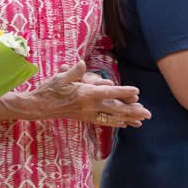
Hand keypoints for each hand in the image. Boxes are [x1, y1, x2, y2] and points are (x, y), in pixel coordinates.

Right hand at [24, 62, 150, 127]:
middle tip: (148, 114)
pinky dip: (116, 122)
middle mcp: (89, 106)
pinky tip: (126, 124)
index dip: (123, 92)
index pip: (107, 93)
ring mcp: (88, 114)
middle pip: (115, 109)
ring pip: (112, 117)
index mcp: (84, 94)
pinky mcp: (86, 118)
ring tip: (142, 121)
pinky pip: (105, 121)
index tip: (137, 91)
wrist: (39, 107)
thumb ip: (72, 72)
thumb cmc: (49, 90)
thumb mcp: (59, 78)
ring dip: (128, 119)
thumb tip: (80, 64)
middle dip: (132, 111)